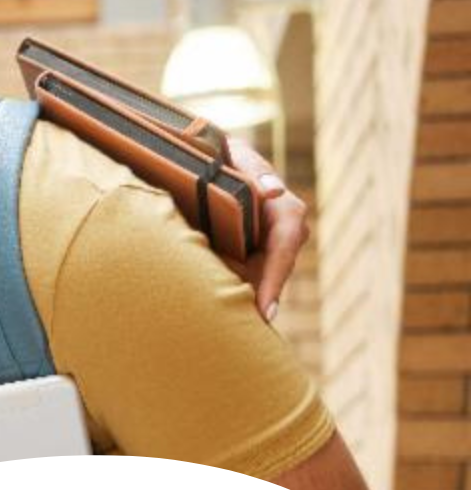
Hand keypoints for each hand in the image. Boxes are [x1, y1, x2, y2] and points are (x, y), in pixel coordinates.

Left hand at [225, 135, 307, 321]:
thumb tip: (275, 191)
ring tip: (230, 335)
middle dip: (262, 301)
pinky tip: (219, 322)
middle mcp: (280, 232)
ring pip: (259, 280)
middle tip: (244, 333)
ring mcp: (263, 247)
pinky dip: (234, 296)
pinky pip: (242, 279)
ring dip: (247, 303)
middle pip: (275, 272)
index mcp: (282, 209)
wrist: (203, 160)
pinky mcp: (245, 256)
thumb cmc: (221, 155)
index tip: (265, 309)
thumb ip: (253, 172)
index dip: (276, 277)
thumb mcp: (236, 157)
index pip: (287, 243)